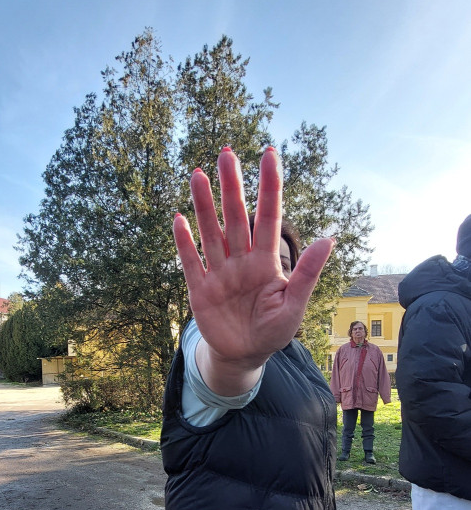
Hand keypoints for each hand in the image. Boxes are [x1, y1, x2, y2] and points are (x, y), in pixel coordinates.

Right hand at [173, 146, 333, 394]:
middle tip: (227, 153)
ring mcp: (219, 272)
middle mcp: (241, 260)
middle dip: (232, 186)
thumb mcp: (295, 305)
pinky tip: (179, 219)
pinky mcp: (200, 290)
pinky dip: (184, 242)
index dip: (269, 186)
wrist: (245, 356)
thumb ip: (308, 273)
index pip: (269, 216)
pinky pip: (191, 262)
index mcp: (266, 261)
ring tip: (198, 174)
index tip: (268, 155)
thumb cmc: (273, 330)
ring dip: (204, 205)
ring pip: (211, 232)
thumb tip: (329, 239)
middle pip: (236, 217)